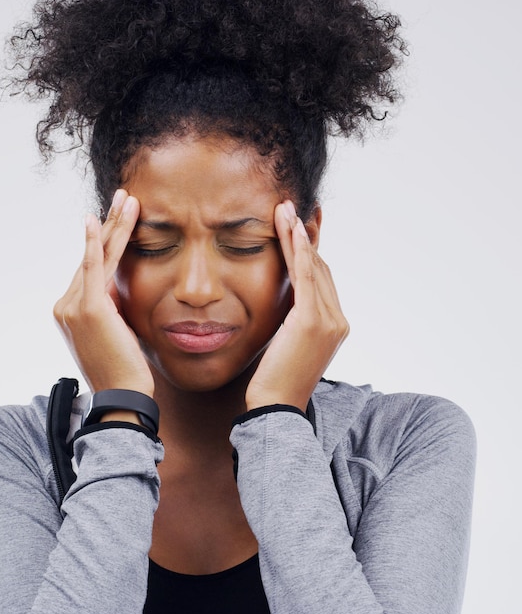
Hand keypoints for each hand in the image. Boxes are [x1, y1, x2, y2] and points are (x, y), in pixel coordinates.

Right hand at [53, 190, 153, 396]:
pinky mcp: (87, 308)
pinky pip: (92, 268)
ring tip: (128, 199)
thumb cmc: (124, 365)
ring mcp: (72, 306)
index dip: (105, 241)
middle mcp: (65, 305)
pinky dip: (94, 243)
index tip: (119, 219)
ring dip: (113, 226)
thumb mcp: (115, 328)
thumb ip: (110, 303)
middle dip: (109, 225)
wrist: (123, 394)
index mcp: (70, 311)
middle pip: (91, 257)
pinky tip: (95, 219)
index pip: (90, 268)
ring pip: (96, 257)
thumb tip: (116, 283)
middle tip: (124, 197)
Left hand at [245, 201, 348, 411]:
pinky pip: (307, 277)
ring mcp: (330, 320)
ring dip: (299, 235)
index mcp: (335, 324)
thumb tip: (287, 298)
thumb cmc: (276, 376)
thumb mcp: (289, 341)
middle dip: (305, 236)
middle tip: (290, 208)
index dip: (310, 250)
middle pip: (322, 268)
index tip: (299, 226)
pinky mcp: (312, 321)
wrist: (275, 405)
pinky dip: (300, 250)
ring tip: (284, 209)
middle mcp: (338, 320)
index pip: (323, 278)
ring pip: (315, 267)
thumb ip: (295, 317)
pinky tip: (291, 229)